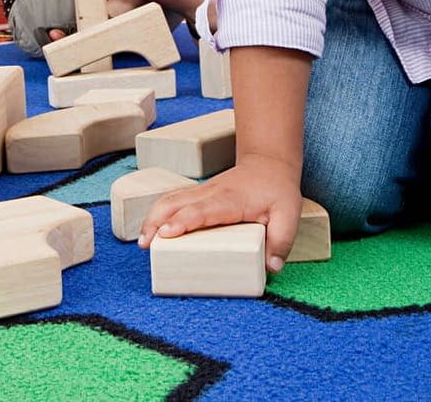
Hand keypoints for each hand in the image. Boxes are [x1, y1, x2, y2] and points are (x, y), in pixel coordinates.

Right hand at [137, 155, 301, 273]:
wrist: (269, 163)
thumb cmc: (277, 190)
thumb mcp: (288, 215)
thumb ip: (281, 241)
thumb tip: (271, 268)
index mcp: (230, 200)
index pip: (201, 210)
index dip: (182, 221)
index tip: (165, 233)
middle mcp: (211, 193)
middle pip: (176, 202)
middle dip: (156, 221)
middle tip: (145, 244)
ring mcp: (202, 191)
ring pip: (169, 198)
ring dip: (152, 217)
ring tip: (143, 241)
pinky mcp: (198, 193)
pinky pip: (172, 199)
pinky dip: (158, 212)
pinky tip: (151, 228)